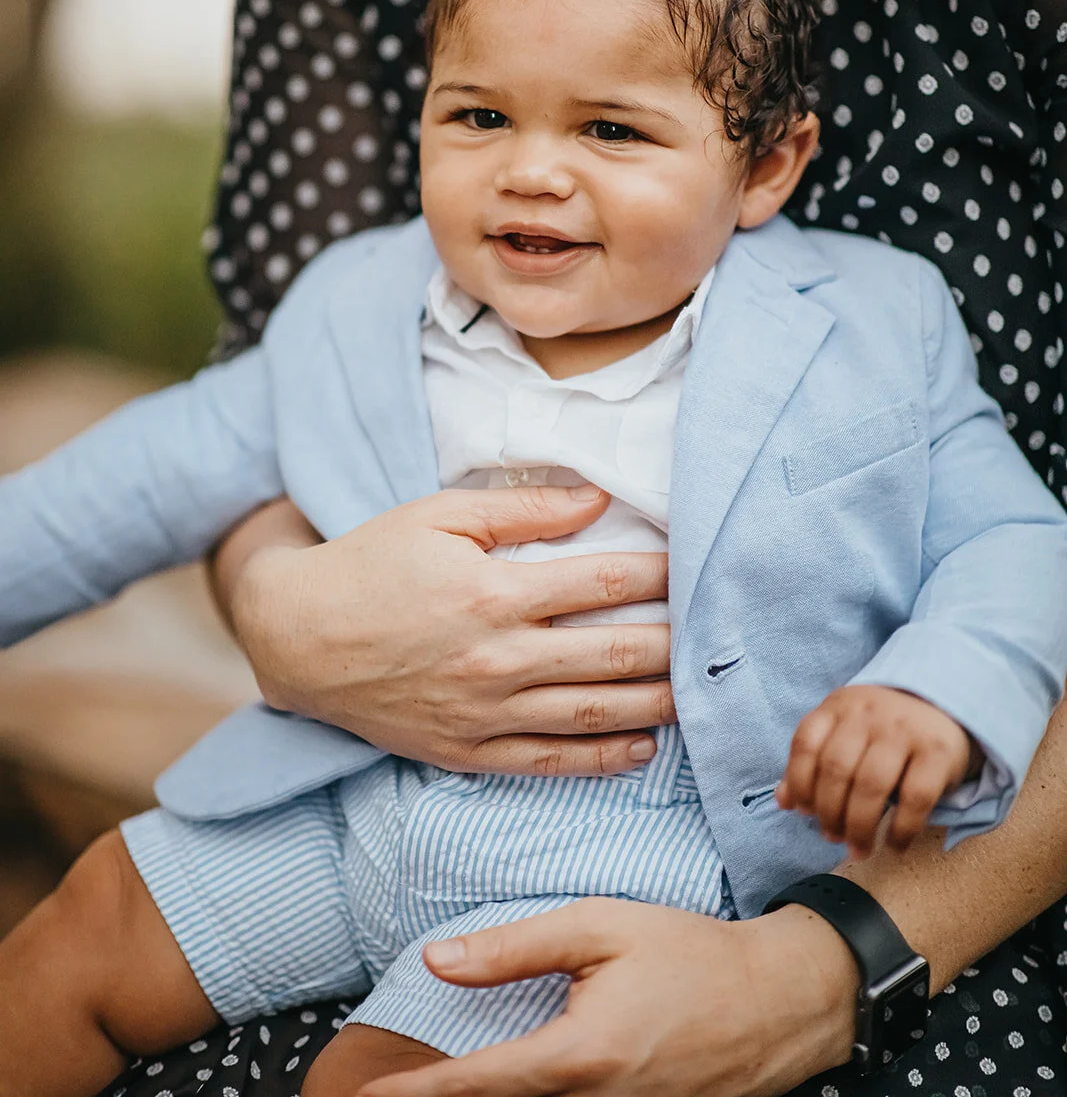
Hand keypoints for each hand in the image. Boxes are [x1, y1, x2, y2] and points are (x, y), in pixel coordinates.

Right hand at [220, 486, 675, 775]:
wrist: (298, 637)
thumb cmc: (370, 563)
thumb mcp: (440, 516)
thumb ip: (525, 509)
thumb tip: (599, 499)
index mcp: (495, 591)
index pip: (604, 580)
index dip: (659, 572)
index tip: (692, 563)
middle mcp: (499, 658)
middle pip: (615, 653)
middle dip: (674, 641)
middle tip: (714, 632)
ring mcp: (486, 713)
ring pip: (594, 714)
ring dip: (656, 703)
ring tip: (697, 691)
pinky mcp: (468, 751)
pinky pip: (551, 763)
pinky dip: (603, 759)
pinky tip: (641, 746)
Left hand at [356, 900, 857, 1096]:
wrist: (779, 1000)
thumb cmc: (688, 953)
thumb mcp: (600, 927)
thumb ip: (515, 947)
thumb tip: (437, 960)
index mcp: (580, 1055)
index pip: (478, 1083)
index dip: (418, 1093)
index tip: (370, 1096)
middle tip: (389, 1094)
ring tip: (447, 1084)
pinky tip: (519, 1083)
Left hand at [776, 685, 975, 858]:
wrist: (944, 706)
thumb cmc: (883, 730)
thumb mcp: (844, 733)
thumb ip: (814, 762)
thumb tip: (784, 802)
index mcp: (840, 705)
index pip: (806, 744)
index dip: (799, 783)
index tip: (805, 813)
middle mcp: (869, 712)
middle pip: (837, 769)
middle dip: (829, 813)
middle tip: (833, 838)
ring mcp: (904, 729)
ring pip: (871, 785)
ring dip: (860, 827)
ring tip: (859, 849)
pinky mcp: (938, 751)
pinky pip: (915, 797)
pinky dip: (901, 829)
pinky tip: (895, 846)